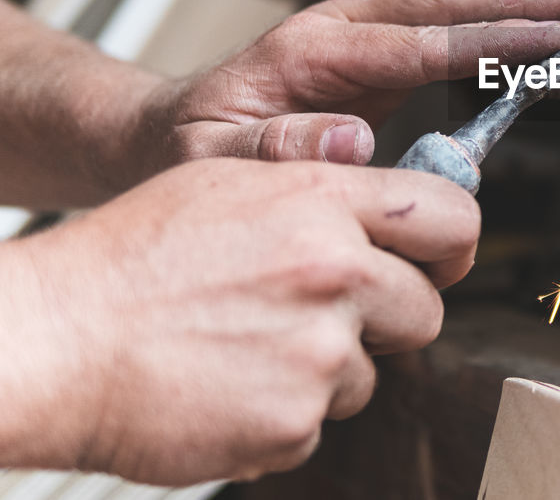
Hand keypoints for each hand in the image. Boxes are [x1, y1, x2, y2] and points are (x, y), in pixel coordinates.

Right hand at [0, 158, 478, 484]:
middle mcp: (336, 272)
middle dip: (387, 319)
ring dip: (326, 368)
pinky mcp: (296, 423)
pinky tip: (231, 383)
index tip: (439, 260)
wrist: (58, 339)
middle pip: (426, 310)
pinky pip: (321, 420)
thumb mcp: (235, 185)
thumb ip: (326, 193)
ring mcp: (320, 353)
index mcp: (324, 202)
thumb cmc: (134, 259)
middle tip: (323, 314)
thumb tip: (395, 215)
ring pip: (370, 372)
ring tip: (249, 346)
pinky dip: (284, 411)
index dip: (451, 245)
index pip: (452, 216)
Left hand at [139, 0, 559, 173]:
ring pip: (452, 7)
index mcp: (311, 53)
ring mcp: (361, 41)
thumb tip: (353, 137)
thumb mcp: (211, 159)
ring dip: (520, 0)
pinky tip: (540, 33)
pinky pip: (445, 35)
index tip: (550, 37)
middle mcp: (342, 33)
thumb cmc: (185, 150)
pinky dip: (497, 26)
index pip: (418, 40)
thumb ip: (275, 149)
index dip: (487, 40)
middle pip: (447, 0)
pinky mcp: (374, 59)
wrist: (164, 134)